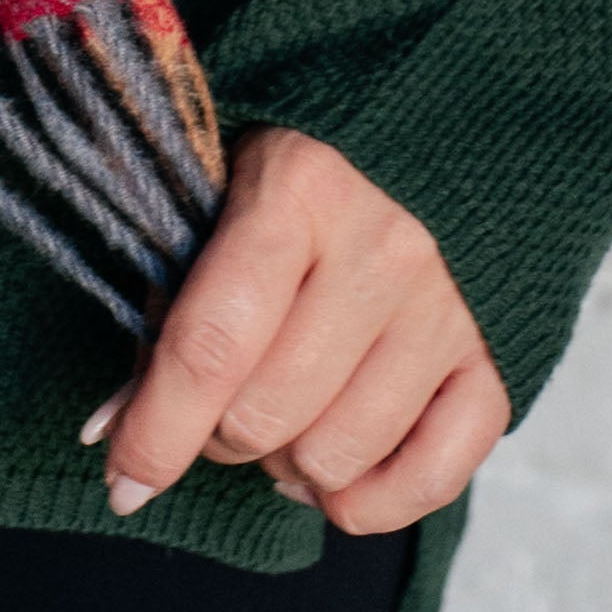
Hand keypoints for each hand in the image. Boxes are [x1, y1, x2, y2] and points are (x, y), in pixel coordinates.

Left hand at [89, 126, 507, 538]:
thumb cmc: (307, 159)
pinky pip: (429, 479)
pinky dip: (367, 499)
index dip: (157, 431)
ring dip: (286, 467)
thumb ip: (166, 299)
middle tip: (217, 403)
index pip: (212, 344)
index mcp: (299, 189)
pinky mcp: (499, 355)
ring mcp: (450, 308)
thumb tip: (112, 431)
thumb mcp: (221, 187)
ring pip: (337, 457)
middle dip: (217, 434)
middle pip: (268, 414)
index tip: (121, 482)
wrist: (450, 112)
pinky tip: (335, 465)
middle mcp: (385, 250)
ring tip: (280, 419)